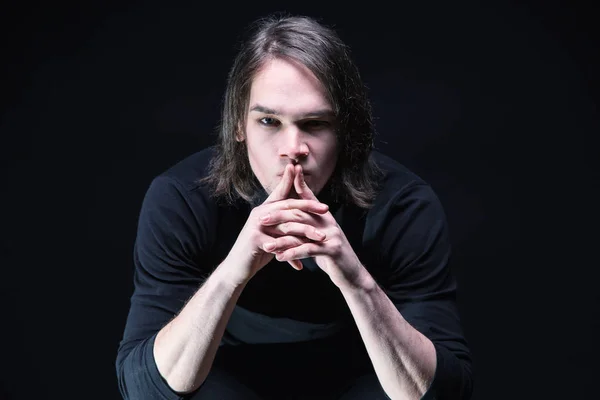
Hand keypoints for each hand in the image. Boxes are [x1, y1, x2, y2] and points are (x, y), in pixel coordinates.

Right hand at [222, 164, 329, 285]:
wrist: (236, 269)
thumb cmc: (257, 251)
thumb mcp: (272, 234)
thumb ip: (285, 224)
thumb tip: (305, 218)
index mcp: (264, 209)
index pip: (282, 193)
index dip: (293, 182)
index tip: (307, 174)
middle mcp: (259, 214)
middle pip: (288, 206)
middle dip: (309, 206)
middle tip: (327, 209)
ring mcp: (256, 226)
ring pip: (287, 226)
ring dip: (306, 232)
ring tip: (322, 238)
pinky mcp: (254, 240)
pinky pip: (279, 245)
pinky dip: (292, 255)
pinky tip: (301, 266)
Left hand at [260, 165, 364, 288]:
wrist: (352, 274)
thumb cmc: (332, 257)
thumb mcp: (320, 239)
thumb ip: (308, 227)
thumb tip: (290, 218)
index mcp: (325, 217)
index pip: (310, 198)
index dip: (301, 183)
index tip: (290, 170)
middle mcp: (329, 223)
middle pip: (300, 214)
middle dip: (279, 216)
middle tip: (261, 219)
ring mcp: (332, 235)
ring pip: (301, 232)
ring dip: (281, 240)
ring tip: (265, 246)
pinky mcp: (333, 250)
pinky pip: (308, 250)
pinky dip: (292, 254)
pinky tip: (280, 258)